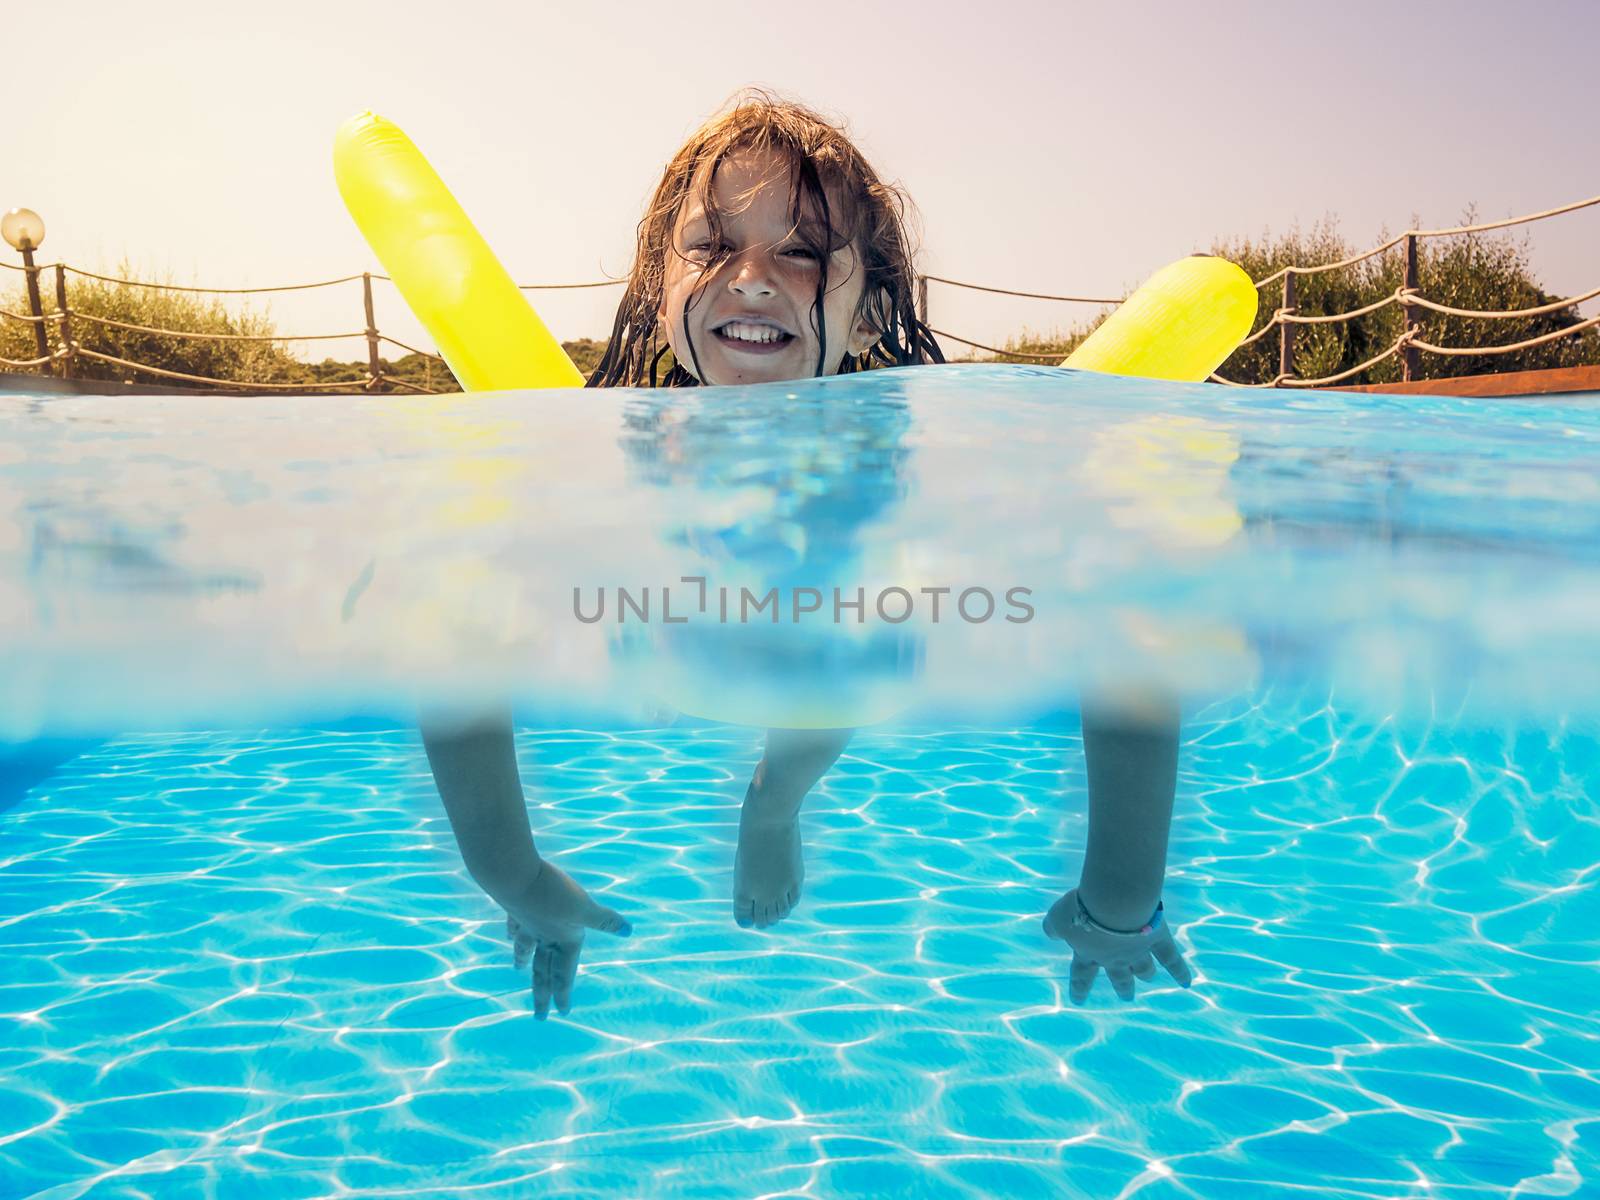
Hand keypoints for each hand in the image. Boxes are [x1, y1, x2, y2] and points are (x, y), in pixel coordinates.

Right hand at [500, 858, 631, 1019]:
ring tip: (519, 969)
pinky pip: (515, 924)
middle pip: (541, 971)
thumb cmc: (551, 894)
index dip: (565, 992)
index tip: (562, 1012)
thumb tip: (628, 930)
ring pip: (525, 948)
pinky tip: (510, 933)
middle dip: (542, 994)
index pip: (564, 972)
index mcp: (561, 940)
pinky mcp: (514, 907)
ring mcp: (525, 923)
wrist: (513, 876)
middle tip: (540, 1016)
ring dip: (523, 960)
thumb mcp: (584, 907)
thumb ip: (604, 920)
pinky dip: (513, 931)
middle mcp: (542, 936)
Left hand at [1043, 887, 1191, 1003]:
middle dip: (1122, 987)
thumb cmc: (1082, 909)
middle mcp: (1115, 958)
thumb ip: (1052, 926)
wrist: (1114, 902)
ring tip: (1147, 978)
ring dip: (1144, 974)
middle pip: (1119, 977)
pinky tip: (1186, 982)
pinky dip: (1180, 971)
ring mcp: (1138, 952)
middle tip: (1125, 997)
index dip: (1080, 988)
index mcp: (1090, 954)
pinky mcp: (1158, 942)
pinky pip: (1172, 959)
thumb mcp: (1058, 915)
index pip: (1082, 975)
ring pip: (1143, 969)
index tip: (1078, 1000)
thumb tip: (1049, 931)